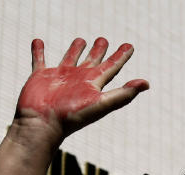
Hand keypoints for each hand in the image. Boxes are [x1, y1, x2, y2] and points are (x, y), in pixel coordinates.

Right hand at [15, 37, 148, 143]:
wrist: (43, 125)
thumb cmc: (72, 117)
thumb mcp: (101, 104)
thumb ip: (123, 94)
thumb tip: (146, 83)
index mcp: (93, 84)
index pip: (112, 66)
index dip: (121, 56)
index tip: (130, 46)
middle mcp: (78, 79)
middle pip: (92, 61)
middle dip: (99, 50)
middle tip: (103, 40)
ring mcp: (59, 78)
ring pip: (70, 58)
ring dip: (75, 49)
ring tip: (80, 39)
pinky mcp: (40, 77)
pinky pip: (39, 59)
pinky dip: (38, 50)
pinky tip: (38, 41)